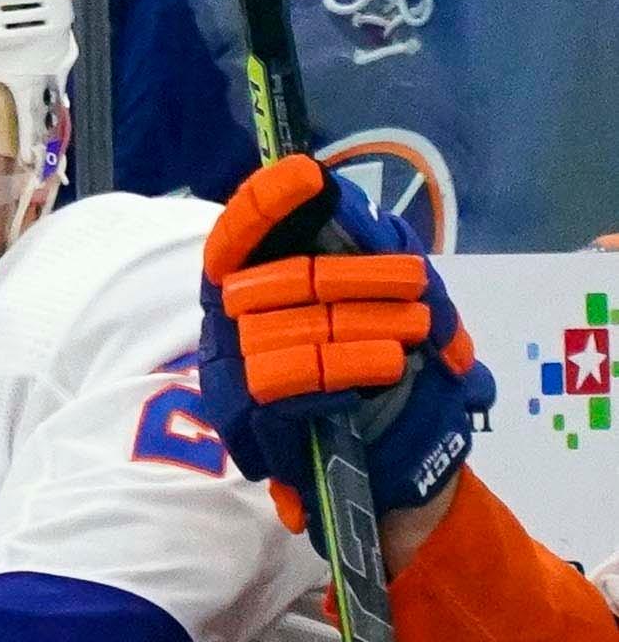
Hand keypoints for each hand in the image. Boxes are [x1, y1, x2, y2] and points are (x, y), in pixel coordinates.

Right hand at [198, 154, 491, 546]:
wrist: (386, 464)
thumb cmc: (376, 369)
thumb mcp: (377, 304)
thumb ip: (364, 255)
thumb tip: (347, 206)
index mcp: (246, 287)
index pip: (236, 238)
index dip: (263, 206)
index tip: (305, 177)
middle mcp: (225, 326)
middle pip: (285, 282)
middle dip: (359, 277)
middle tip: (416, 285)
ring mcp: (231, 375)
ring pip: (295, 332)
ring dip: (368, 326)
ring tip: (416, 333)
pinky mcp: (249, 423)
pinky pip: (294, 384)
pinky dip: (348, 370)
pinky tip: (387, 367)